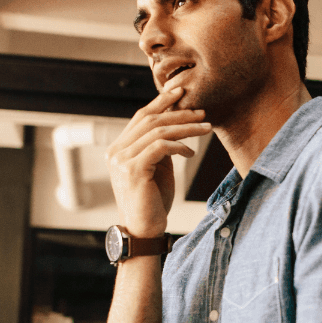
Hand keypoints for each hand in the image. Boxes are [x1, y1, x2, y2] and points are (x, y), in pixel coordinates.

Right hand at [107, 84, 212, 236]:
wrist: (144, 230)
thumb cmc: (153, 201)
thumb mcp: (157, 168)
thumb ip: (159, 147)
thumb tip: (176, 126)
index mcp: (119, 148)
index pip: (140, 117)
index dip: (161, 102)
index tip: (181, 92)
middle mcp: (116, 151)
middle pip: (150, 120)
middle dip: (178, 113)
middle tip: (201, 112)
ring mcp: (121, 160)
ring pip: (157, 131)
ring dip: (185, 128)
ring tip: (206, 128)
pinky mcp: (133, 170)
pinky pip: (160, 147)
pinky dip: (178, 146)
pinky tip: (190, 152)